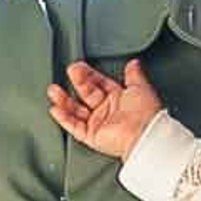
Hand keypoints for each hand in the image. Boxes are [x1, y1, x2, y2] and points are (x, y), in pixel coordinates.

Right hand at [47, 57, 163, 159]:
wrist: (144, 134)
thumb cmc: (146, 113)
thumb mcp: (140, 87)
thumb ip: (134, 74)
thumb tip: (133, 63)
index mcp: (119, 98)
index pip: (99, 83)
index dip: (88, 75)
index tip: (78, 66)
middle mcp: (108, 111)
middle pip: (86, 94)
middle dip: (77, 82)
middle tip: (70, 71)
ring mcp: (99, 124)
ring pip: (76, 111)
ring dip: (64, 100)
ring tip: (54, 90)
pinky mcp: (93, 136)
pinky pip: (74, 127)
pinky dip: (64, 118)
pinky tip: (55, 108)